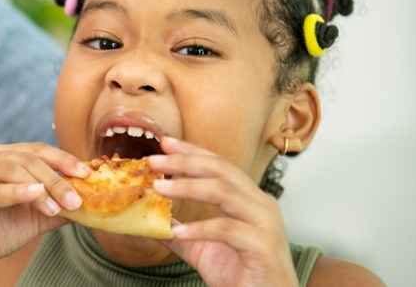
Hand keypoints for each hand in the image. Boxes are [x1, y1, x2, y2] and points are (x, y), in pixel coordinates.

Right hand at [0, 143, 88, 283]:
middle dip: (55, 178)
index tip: (87, 173)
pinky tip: (36, 196)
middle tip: (76, 198)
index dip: (62, 158)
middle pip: (25, 158)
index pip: (35, 150)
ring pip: (10, 170)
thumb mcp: (32, 217)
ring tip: (58, 206)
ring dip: (40, 187)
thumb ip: (56, 205)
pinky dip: (16, 192)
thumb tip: (92, 202)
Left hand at [149, 137, 298, 286]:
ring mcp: (265, 224)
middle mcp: (261, 205)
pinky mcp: (262, 246)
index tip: (164, 142)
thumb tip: (150, 219)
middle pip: (221, 169)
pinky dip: (200, 228)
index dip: (191, 151)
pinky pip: (227, 229)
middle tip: (153, 160)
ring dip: (187, 187)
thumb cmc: (243, 276)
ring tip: (158, 188)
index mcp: (250, 199)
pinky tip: (178, 231)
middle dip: (184, 161)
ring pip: (224, 192)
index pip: (219, 164)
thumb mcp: (203, 248)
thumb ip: (181, 231)